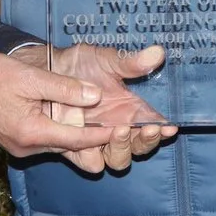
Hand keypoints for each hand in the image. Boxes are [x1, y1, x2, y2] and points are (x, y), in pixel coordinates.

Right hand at [0, 49, 114, 161]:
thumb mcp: (29, 77)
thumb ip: (63, 88)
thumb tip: (94, 95)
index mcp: (32, 133)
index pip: (78, 140)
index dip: (104, 135)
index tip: (126, 129)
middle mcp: (29, 147)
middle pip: (72, 148)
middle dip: (97, 139)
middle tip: (121, 129)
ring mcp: (21, 147)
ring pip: (60, 145)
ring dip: (80, 136)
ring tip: (104, 123)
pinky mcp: (17, 142)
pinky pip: (48, 141)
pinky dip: (63, 132)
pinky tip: (73, 119)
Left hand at [44, 44, 171, 173]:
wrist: (48, 67)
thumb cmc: (81, 63)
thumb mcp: (107, 60)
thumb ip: (131, 62)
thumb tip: (158, 53)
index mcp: (131, 110)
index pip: (152, 128)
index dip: (161, 131)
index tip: (168, 127)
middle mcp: (117, 128)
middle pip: (138, 148)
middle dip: (144, 142)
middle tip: (144, 128)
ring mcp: (96, 138)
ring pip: (117, 159)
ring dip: (122, 150)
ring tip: (119, 130)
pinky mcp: (75, 145)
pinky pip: (88, 162)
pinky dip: (92, 158)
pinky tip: (92, 144)